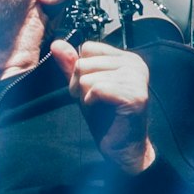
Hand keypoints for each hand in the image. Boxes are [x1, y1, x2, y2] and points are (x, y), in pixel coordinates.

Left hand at [48, 39, 154, 173]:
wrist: (122, 149)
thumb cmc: (105, 120)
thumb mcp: (83, 88)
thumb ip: (71, 65)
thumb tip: (56, 44)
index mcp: (126, 58)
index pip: (88, 47)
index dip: (80, 70)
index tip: (90, 89)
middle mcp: (135, 64)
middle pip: (85, 62)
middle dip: (80, 85)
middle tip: (94, 102)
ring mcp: (137, 78)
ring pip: (87, 76)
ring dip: (85, 96)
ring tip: (99, 107)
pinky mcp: (134, 95)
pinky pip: (96, 89)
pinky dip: (92, 103)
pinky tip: (103, 111)